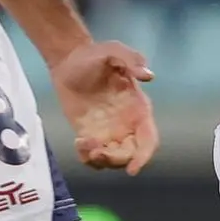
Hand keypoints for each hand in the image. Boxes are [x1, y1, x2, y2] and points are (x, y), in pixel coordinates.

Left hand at [49, 39, 157, 174]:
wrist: (69, 60)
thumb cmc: (95, 55)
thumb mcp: (113, 51)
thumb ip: (132, 60)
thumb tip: (149, 76)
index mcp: (138, 108)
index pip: (149, 140)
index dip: (144, 157)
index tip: (132, 169)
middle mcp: (127, 125)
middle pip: (130, 155)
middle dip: (117, 160)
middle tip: (97, 152)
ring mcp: (108, 132)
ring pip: (112, 159)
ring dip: (101, 161)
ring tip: (84, 144)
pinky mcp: (90, 135)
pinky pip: (92, 156)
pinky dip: (87, 157)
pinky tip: (79, 142)